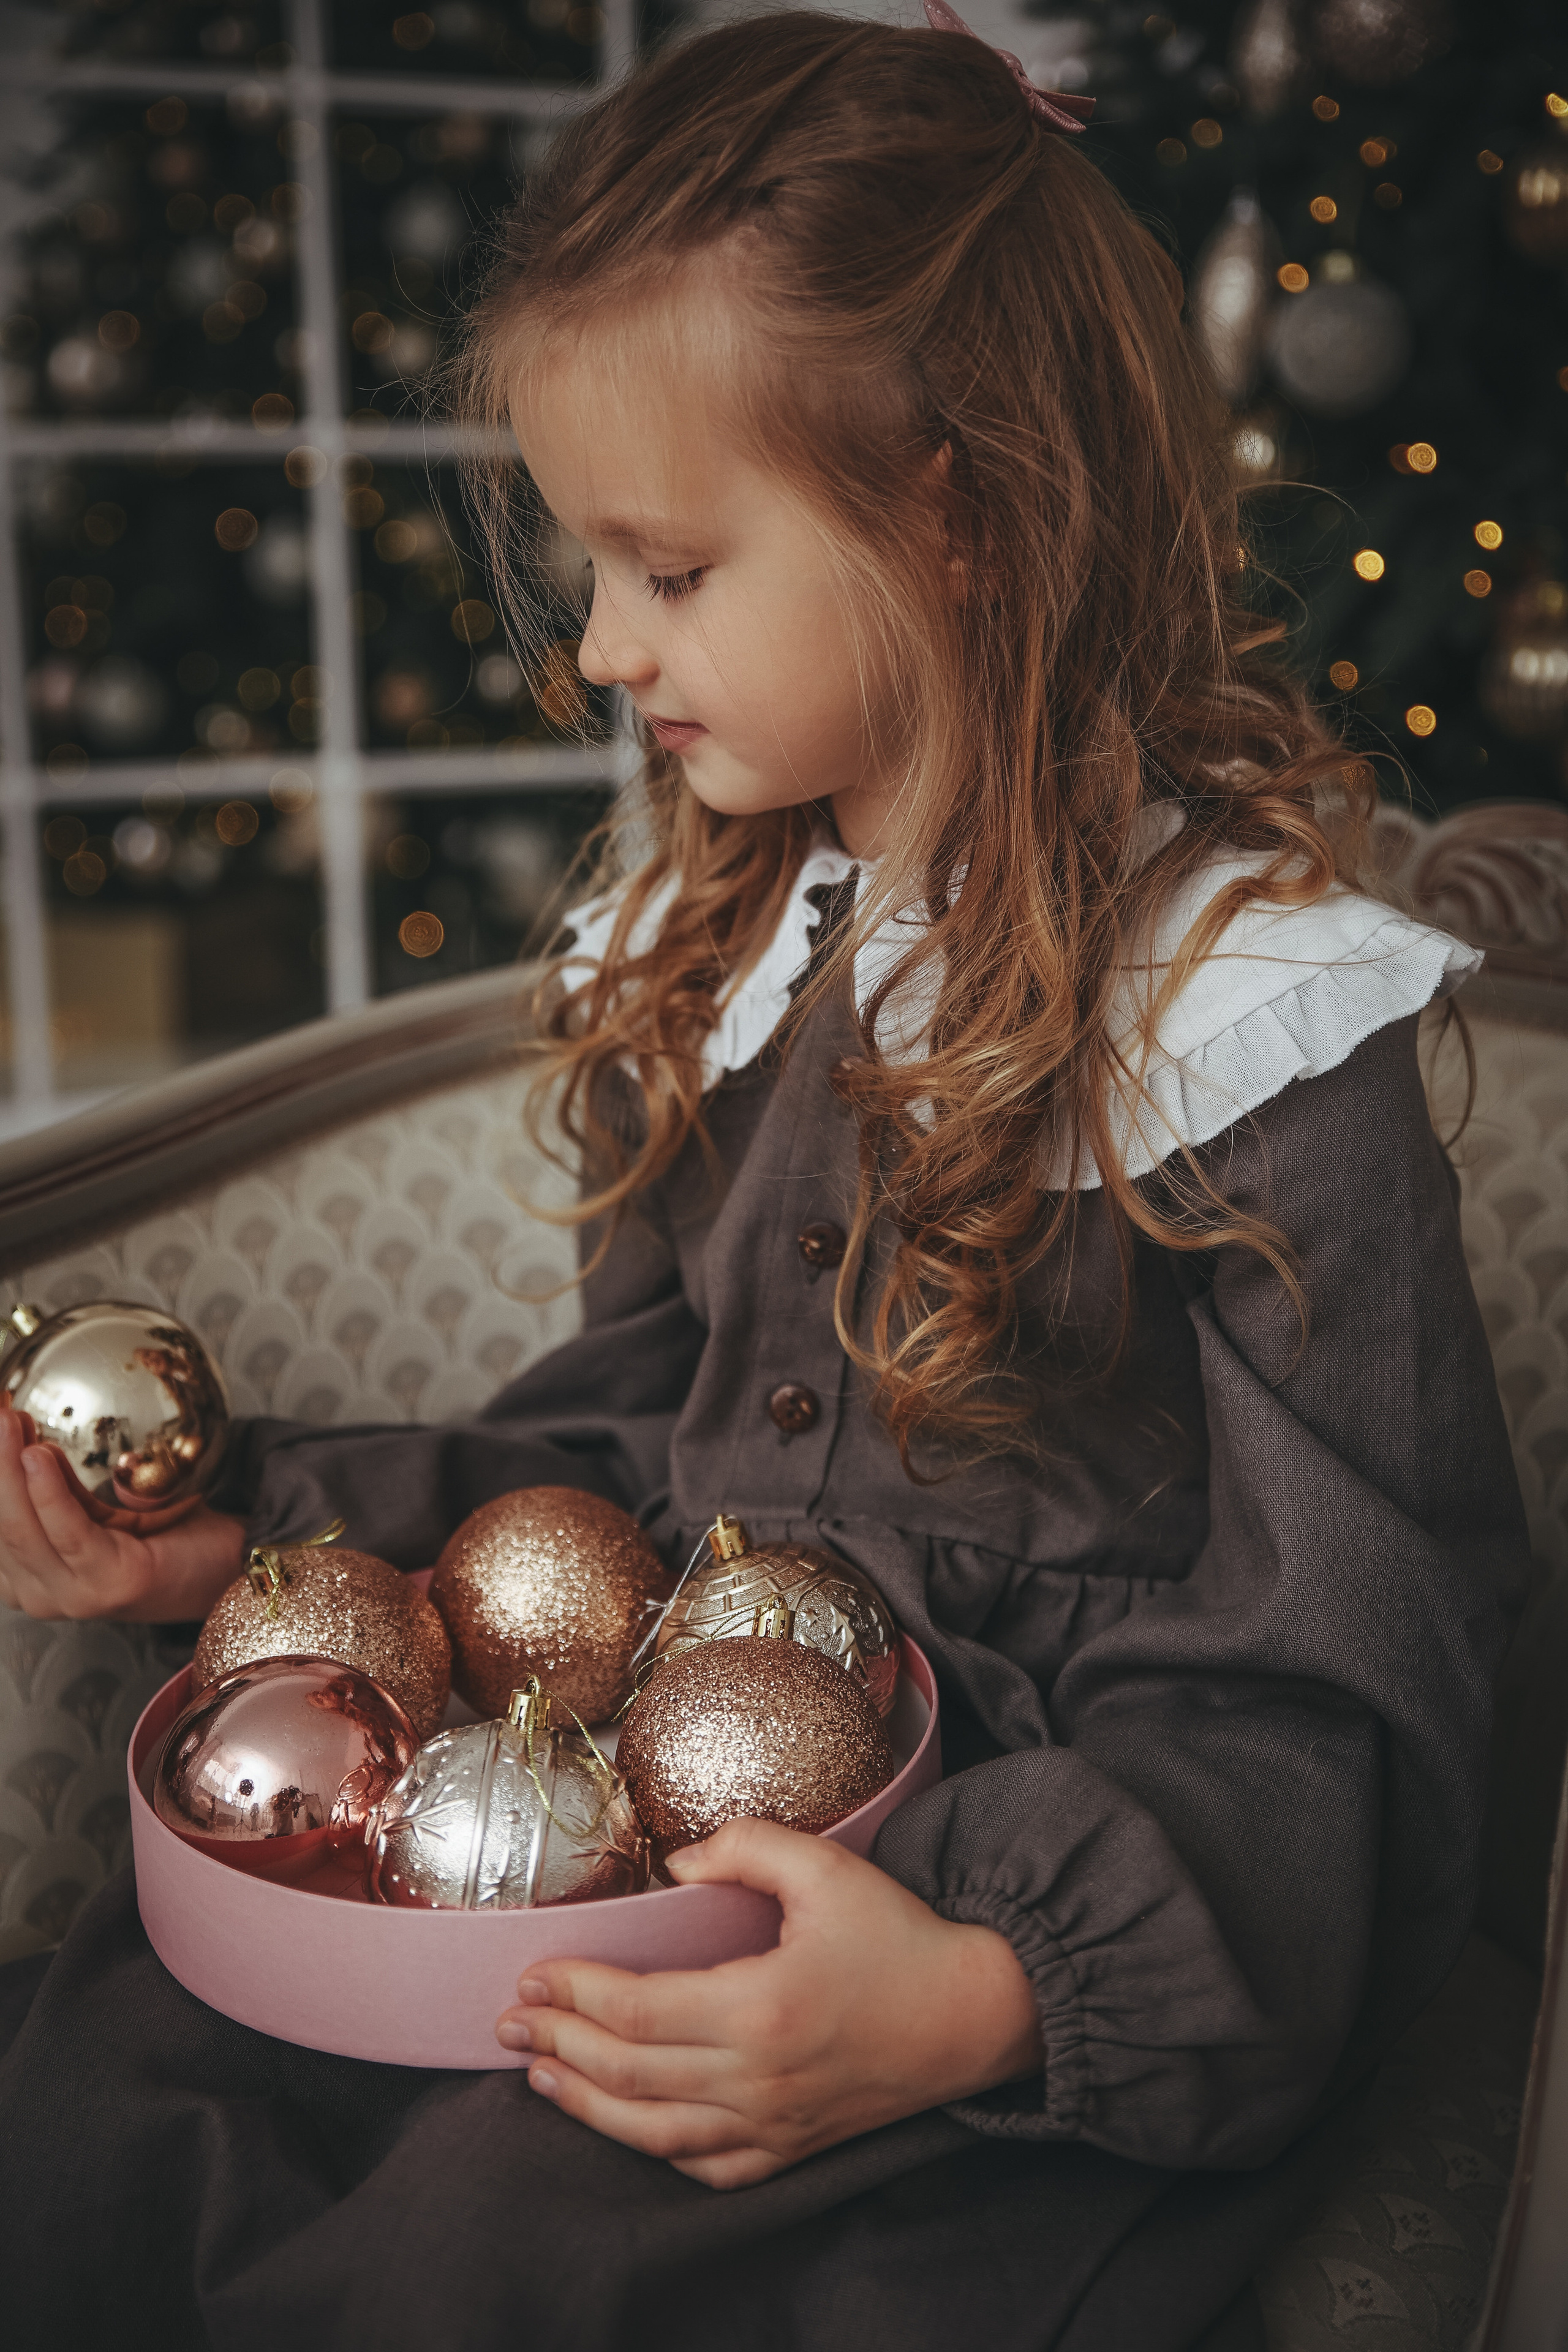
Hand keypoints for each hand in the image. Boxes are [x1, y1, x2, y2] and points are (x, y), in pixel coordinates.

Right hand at [0, 1400, 245, 1620]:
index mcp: (26, 1575)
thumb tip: (20, 1431)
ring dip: (9, 1469)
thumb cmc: (163, 1534)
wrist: (226, 1565)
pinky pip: (69, 1532)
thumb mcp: (96, 1507)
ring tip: (7, 1419)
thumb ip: (58, 1486)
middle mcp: (38, 1594)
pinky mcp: (109, 1585)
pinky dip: (50, 1492)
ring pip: (22, 1528)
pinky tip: (38, 1454)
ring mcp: (71, 1597)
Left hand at [495, 1818, 1042, 2189]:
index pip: (638, 2010)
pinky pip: (703, 2165)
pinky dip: (650, 2147)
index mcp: (762, 2009)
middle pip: (629, 2073)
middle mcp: (760, 2080)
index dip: (576, 1993)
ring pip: (652, 2131)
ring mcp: (774, 2126)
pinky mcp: (790, 2149)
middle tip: (510, 2018)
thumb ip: (744, 1847)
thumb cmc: (900, 1936)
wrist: (974, 2015)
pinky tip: (620, 2122)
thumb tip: (673, 1863)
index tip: (533, 1970)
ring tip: (538, 2071)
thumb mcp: (826, 1866)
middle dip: (558, 2042)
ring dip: (584, 2103)